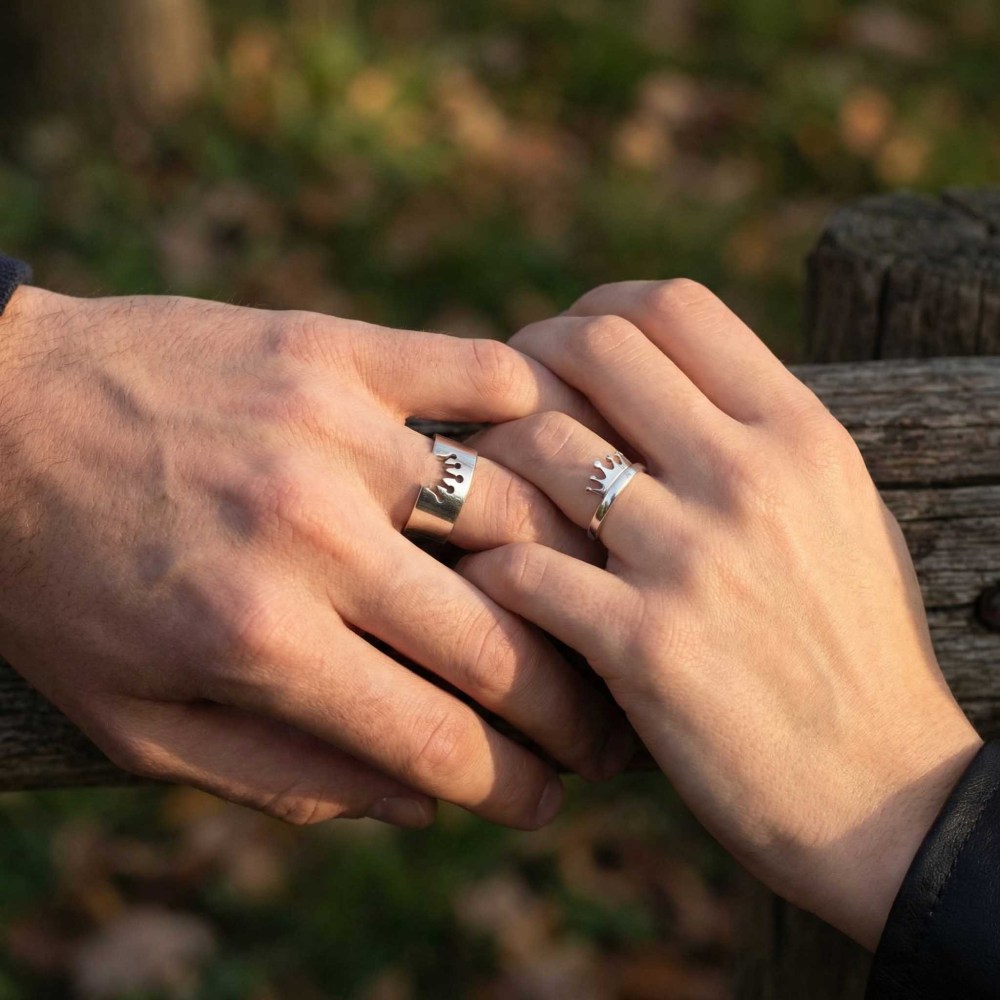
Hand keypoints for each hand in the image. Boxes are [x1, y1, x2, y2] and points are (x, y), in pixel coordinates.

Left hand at [0, 287, 633, 830]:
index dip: (509, 787)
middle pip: (497, 640)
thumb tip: (420, 806)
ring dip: (569, 570)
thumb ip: (283, 776)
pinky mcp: (334, 351)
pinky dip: (528, 417)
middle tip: (597, 730)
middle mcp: (312, 534)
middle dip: (569, 708)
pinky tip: (536, 459)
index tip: (545, 801)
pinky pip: (476, 377)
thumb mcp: (135, 719)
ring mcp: (332, 429)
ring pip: (514, 509)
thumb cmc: (56, 577)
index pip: (435, 738)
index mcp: (258, 640)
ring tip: (584, 606)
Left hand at [459, 279, 982, 945]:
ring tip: (479, 488)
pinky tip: (483, 577)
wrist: (882, 792)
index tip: (566, 347)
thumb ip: (757, 437)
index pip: (672, 307)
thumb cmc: (853, 644)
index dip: (597, 310)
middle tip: (504, 404)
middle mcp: (747, 478)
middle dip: (527, 362)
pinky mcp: (644, 646)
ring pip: (540, 447)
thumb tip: (662, 381)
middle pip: (595, 351)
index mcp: (799, 434)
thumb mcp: (838, 511)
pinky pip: (520, 566)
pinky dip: (483, 562)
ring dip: (491, 460)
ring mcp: (692, 560)